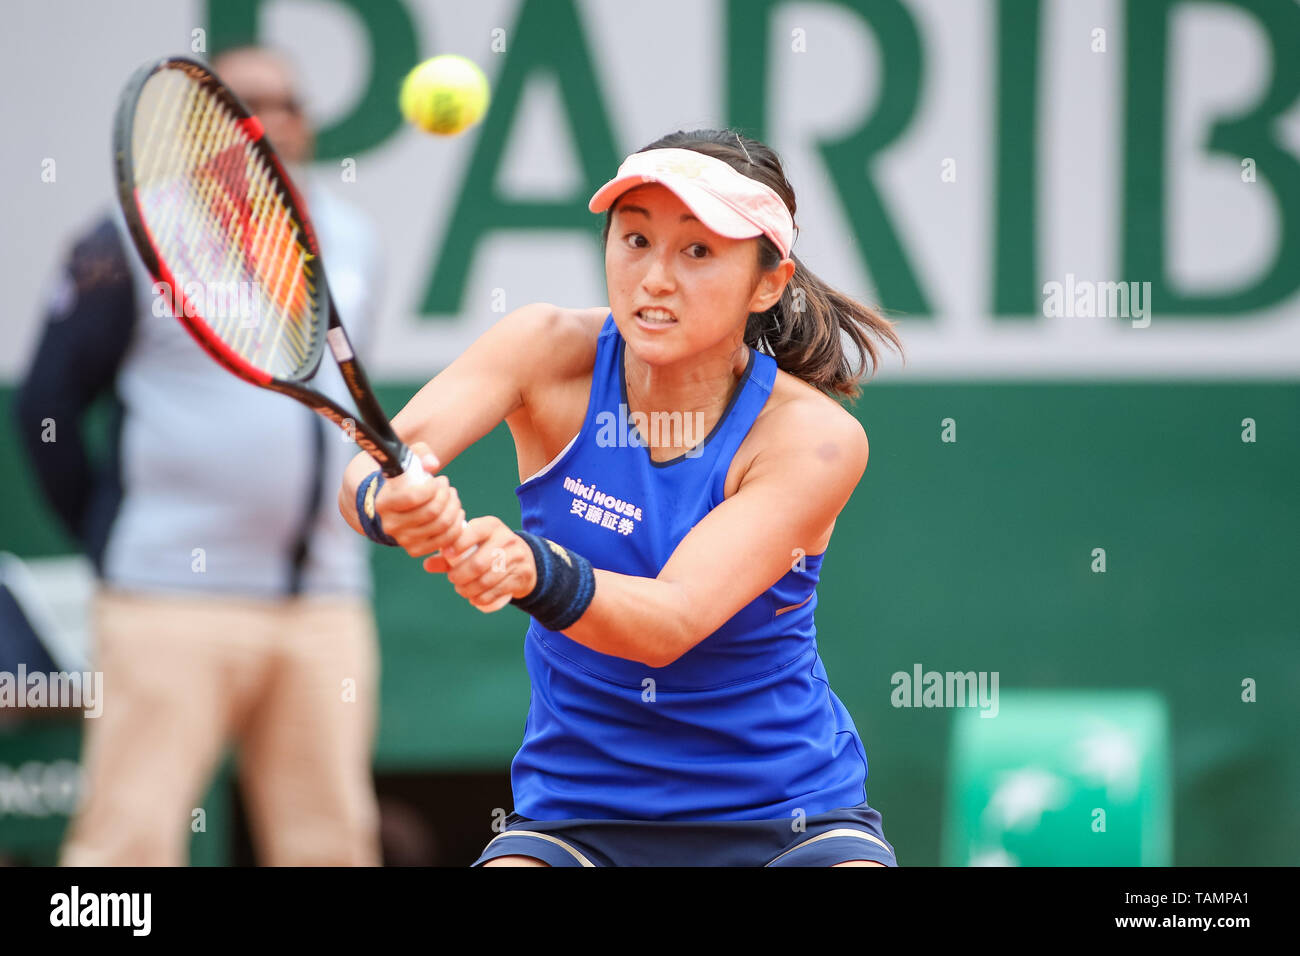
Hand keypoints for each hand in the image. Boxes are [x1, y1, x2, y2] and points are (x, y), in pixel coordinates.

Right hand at [373, 442, 464, 557]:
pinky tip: (456, 513)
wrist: (390, 507)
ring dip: (454, 508)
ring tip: (452, 497)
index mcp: (383, 503)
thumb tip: (433, 464)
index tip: (437, 480)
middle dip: (447, 496)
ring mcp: (402, 540)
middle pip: (432, 512)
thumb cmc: (402, 482)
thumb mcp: (406, 461)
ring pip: (441, 526)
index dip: (433, 488)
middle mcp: (390, 525)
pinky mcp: (415, 550)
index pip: (413, 497)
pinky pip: (445, 540)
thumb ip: (419, 454)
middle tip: (448, 487)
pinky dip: (456, 526)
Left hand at [421, 516, 537, 612]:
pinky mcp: (521, 575)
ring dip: (469, 590)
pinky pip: (498, 591)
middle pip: (478, 563)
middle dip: (460, 576)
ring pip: (487, 580)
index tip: (447, 555)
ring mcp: (517, 557)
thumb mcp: (473, 544)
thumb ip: (448, 555)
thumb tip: (426, 565)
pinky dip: (482, 598)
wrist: (526, 559)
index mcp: (491, 526)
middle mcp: (506, 539)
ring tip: (462, 591)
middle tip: (453, 580)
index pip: (473, 532)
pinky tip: (475, 599)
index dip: (457, 545)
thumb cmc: (489, 549)